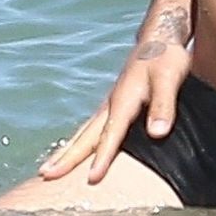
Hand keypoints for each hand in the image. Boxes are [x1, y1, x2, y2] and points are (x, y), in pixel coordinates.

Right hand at [38, 37, 191, 184]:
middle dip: (67, 157)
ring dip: (66, 151)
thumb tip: (158, 133)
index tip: (91, 179)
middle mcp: (111, 103)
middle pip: (86, 135)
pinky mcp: (114, 104)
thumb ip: (164, 105)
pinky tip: (74, 151)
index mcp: (123, 99)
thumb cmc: (167, 57)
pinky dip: (79, 142)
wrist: (161, 36)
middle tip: (45, 175)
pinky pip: (91, 128)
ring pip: (84, 132)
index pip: (111, 134)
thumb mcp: (170, 78)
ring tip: (47, 169)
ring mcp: (110, 104)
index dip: (102, 157)